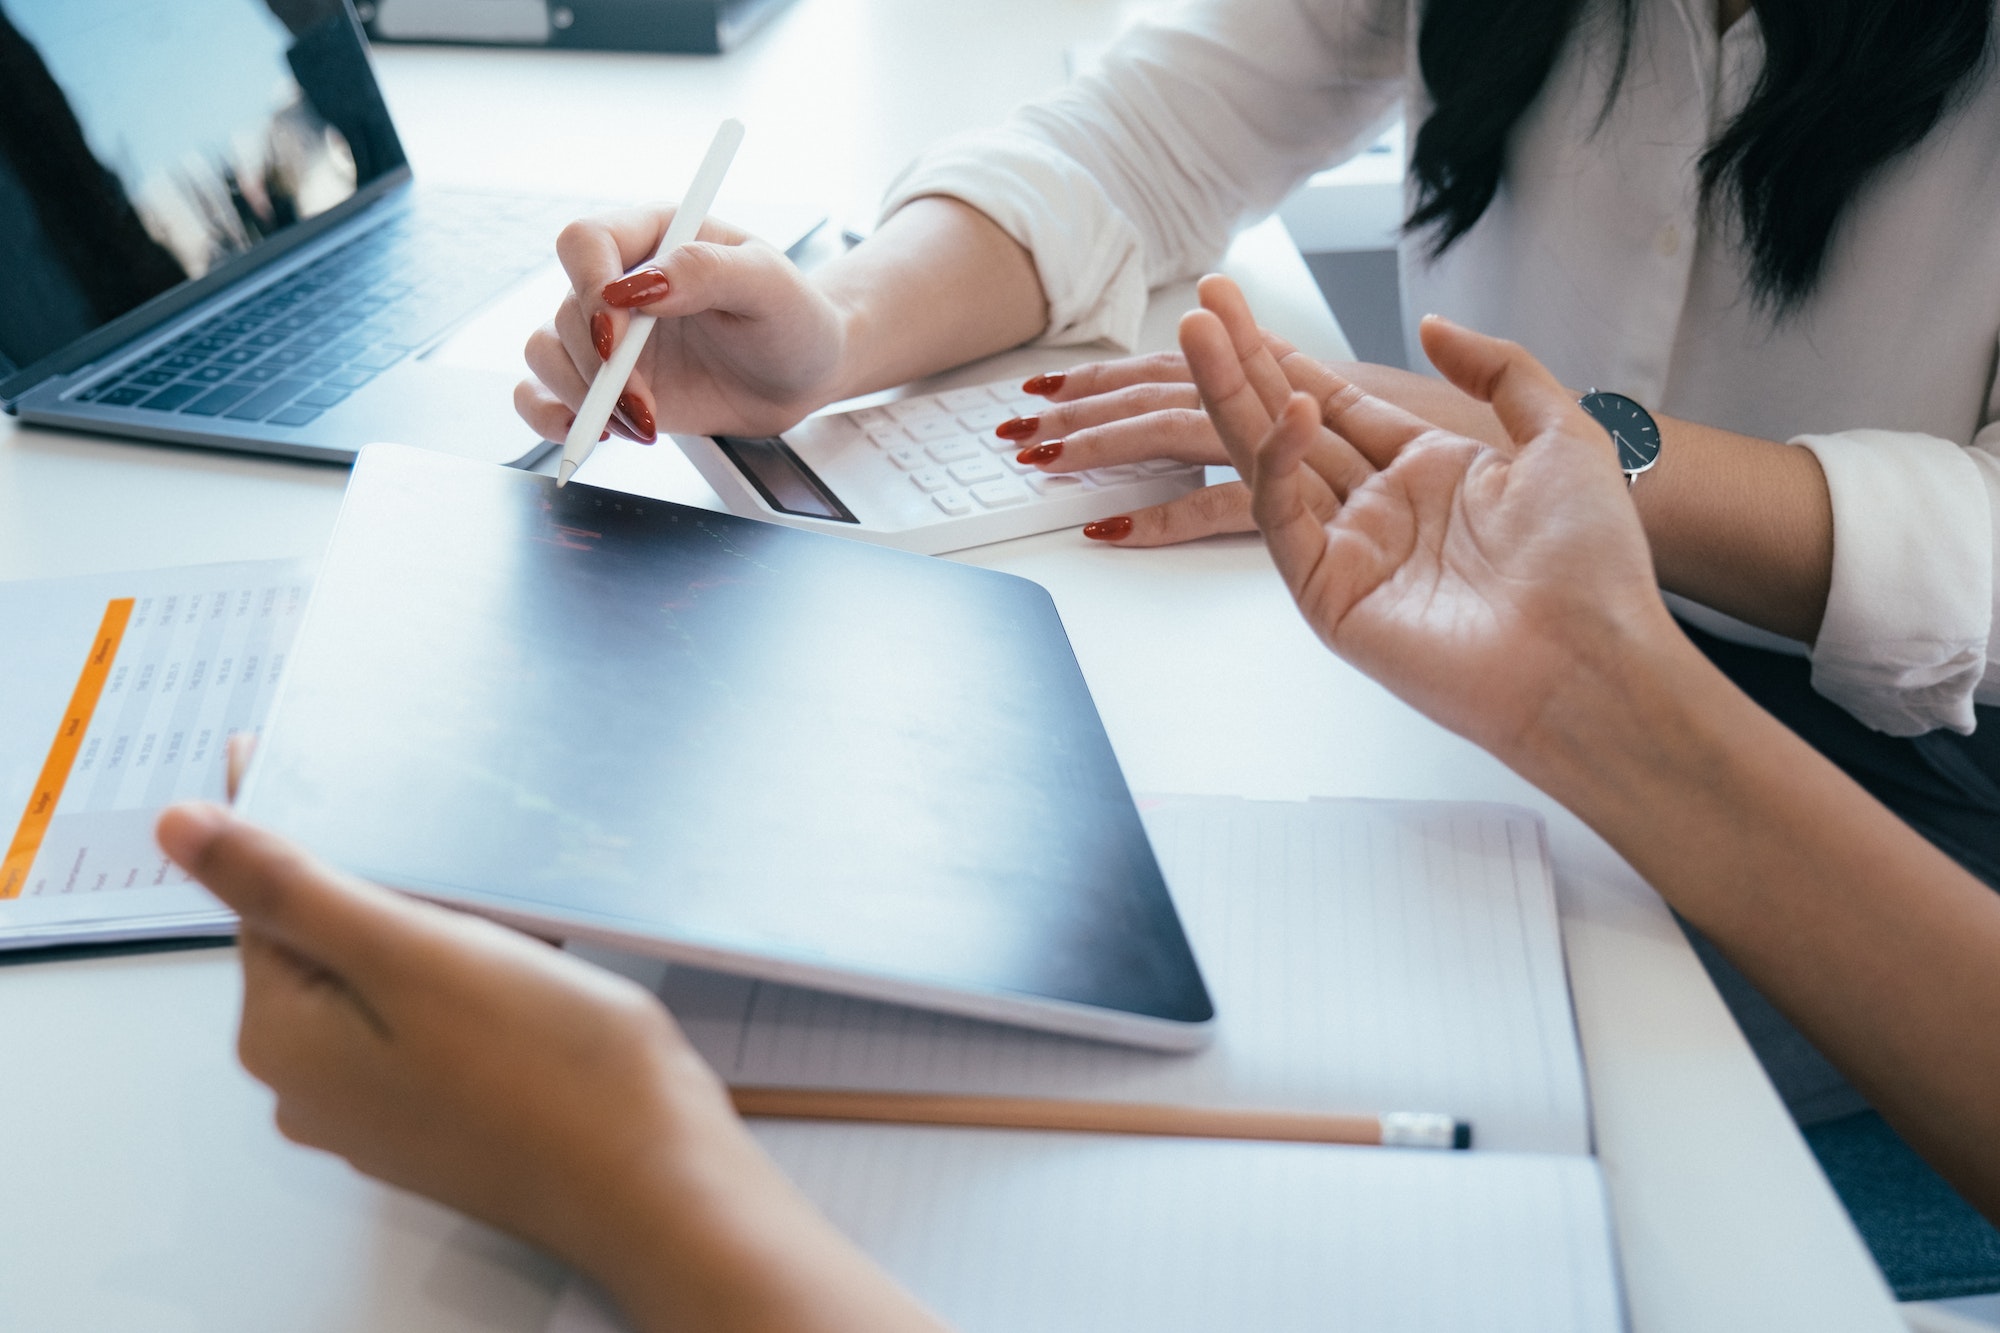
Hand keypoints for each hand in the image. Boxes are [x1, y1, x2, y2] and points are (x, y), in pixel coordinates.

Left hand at [162, 790, 946, 1332]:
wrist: (655, 1175)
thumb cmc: (547, 1070)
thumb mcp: (409, 953)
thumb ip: (288, 887)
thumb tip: (175, 829)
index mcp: (284, 1038)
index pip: (265, 901)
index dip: (298, 821)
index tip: (321, 750)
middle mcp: (316, 1084)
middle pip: (328, 940)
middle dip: (389, 882)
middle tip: (454, 834)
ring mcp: (381, 1107)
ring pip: (390, 976)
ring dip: (441, 928)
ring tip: (510, 909)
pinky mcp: (444, 1113)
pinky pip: (435, 1017)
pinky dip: (474, 976)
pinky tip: (532, 962)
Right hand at [516, 207, 850, 444]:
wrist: (801, 376)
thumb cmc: (793, 319)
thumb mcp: (769, 285)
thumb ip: (707, 271)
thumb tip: (641, 286)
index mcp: (655, 237)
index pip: (586, 242)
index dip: (589, 286)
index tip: (619, 338)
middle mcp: (620, 283)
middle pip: (566, 312)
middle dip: (601, 368)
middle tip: (648, 404)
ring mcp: (609, 336)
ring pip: (546, 354)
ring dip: (582, 398)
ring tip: (642, 423)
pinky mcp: (606, 384)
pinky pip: (543, 393)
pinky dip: (550, 417)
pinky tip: (594, 432)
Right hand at [1179, 275, 1677, 761]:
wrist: (1589, 658)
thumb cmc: (1590, 566)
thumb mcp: (1562, 436)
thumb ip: (1501, 369)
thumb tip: (1434, 326)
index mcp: (1430, 473)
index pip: (1338, 403)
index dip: (1289, 354)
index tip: (1242, 308)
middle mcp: (1382, 509)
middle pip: (1291, 420)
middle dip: (1243, 361)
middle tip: (1201, 306)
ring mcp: (1350, 550)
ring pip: (1272, 458)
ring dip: (1232, 395)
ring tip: (1198, 334)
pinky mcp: (1328, 592)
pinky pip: (1287, 516)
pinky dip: (1278, 462)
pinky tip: (1286, 410)